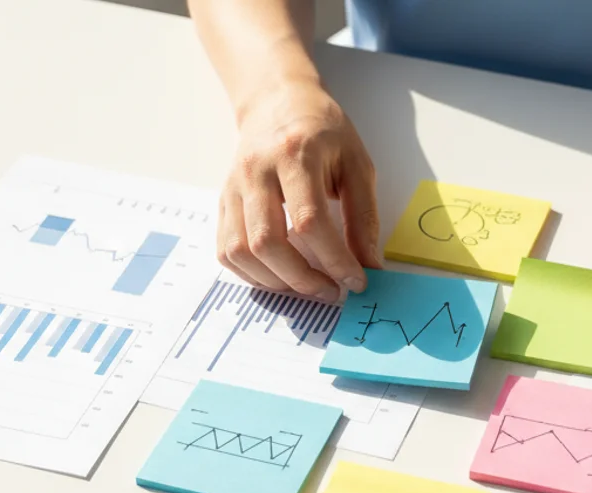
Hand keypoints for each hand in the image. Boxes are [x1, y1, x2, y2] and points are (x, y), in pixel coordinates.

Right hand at [217, 79, 381, 301]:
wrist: (276, 103)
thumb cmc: (323, 132)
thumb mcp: (357, 164)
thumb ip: (363, 217)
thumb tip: (369, 266)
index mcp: (295, 155)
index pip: (310, 221)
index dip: (334, 259)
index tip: (356, 280)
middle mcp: (256, 171)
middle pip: (266, 242)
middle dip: (302, 279)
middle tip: (331, 291)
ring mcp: (233, 187)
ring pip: (240, 251)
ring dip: (276, 281)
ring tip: (307, 286)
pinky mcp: (223, 201)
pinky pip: (226, 250)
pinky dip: (251, 273)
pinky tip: (280, 275)